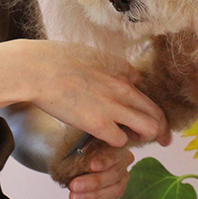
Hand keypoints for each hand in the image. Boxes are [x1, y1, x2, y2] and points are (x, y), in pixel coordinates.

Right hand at [14, 40, 167, 147]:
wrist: (36, 68)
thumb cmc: (53, 59)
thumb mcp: (88, 54)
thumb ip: (104, 67)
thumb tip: (104, 73)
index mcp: (122, 68)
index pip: (148, 89)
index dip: (145, 104)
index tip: (140, 112)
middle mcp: (124, 86)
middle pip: (157, 111)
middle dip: (160, 127)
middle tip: (159, 138)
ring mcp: (114, 106)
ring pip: (150, 128)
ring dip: (142, 137)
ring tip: (131, 141)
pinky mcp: (100, 124)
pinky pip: (121, 141)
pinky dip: (115, 144)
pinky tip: (104, 142)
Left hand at [67, 146, 134, 198]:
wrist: (76, 158)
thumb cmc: (80, 149)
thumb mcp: (81, 144)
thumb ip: (84, 147)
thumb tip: (80, 153)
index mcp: (118, 146)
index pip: (116, 154)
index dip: (105, 161)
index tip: (91, 166)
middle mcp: (123, 164)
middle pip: (114, 175)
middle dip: (93, 182)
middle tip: (74, 185)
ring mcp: (121, 181)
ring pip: (113, 192)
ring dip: (91, 197)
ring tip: (73, 197)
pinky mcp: (113, 196)